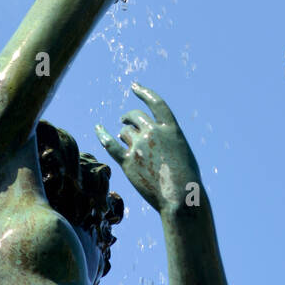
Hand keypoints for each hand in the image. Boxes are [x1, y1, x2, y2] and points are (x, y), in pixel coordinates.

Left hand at [96, 83, 202, 214]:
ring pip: (124, 132)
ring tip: (128, 143)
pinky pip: (110, 144)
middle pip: (135, 116)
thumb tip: (137, 135)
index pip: (156, 103)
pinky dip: (102, 134)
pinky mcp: (127, 162)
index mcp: (170, 128)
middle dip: (129, 116)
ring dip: (124, 134)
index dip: (144, 92)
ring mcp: (139, 147)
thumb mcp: (180, 151)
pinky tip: (98, 128)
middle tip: (124, 119)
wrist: (181, 198)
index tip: (134, 86)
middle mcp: (153, 132)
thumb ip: (162, 140)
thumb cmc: (186, 179)